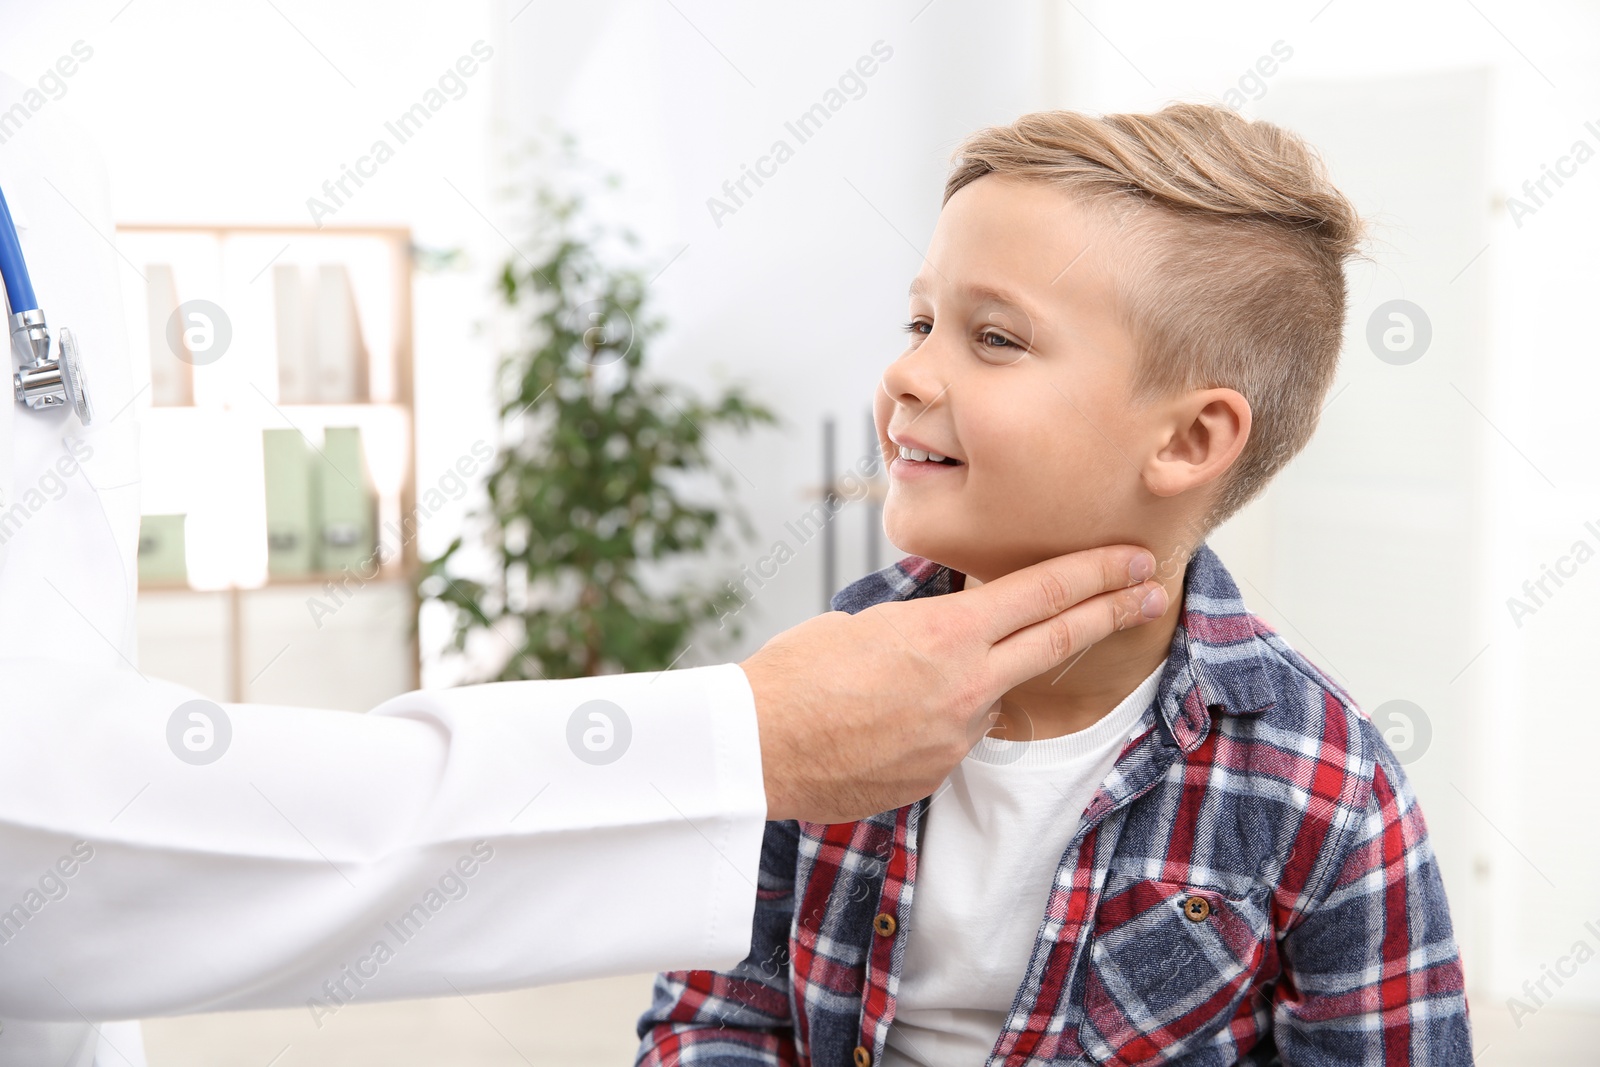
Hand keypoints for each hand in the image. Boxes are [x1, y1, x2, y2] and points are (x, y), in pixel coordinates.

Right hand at [741, 546, 1167, 822]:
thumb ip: (923, 624)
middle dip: (1110, 611)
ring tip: (896, 682)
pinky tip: (881, 721)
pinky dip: (934, 722)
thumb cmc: (794, 673)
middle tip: (1152, 591)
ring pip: (991, 696)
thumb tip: (948, 631)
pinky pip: (952, 737)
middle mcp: (966, 686)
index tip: (1133, 560)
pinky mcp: (937, 775)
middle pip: (1057, 641)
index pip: (1042, 594)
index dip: (1095, 574)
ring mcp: (956, 737)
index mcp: (947, 634)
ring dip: (973, 682)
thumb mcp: (865, 623)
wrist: (756, 748)